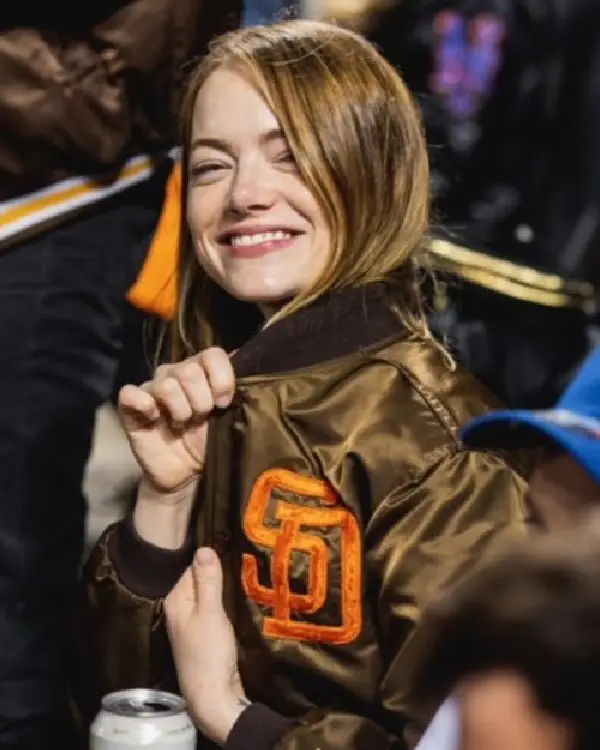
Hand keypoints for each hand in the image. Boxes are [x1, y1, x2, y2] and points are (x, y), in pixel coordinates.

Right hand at [118, 348, 234, 493]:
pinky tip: (155, 419)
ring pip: (167, 385)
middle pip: (189, 371)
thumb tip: (245, 365)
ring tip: (181, 424)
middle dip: (201, 401)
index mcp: (201, 371)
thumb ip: (238, 393)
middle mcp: (175, 374)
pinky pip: (130, 393)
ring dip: (180, 410)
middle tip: (201, 418)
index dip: (221, 379)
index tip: (224, 403)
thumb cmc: (209, 442)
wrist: (187, 473)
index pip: (212, 355)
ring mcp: (152, 389)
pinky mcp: (130, 407)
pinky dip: (144, 404)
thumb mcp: (229, 419)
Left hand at [165, 548, 249, 744]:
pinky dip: (224, 606)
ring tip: (244, 580)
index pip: (193, 566)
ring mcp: (190, 623)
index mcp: (176, 599)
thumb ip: (208, 580)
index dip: (213, 559)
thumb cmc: (209, 653)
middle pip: (201, 580)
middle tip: (243, 564)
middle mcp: (179, 609)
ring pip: (209, 595)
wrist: (213, 697)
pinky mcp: (203, 635)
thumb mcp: (211, 612)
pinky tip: (237, 604)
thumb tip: (205, 547)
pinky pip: (213, 609)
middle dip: (219, 574)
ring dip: (224, 591)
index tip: (234, 552)